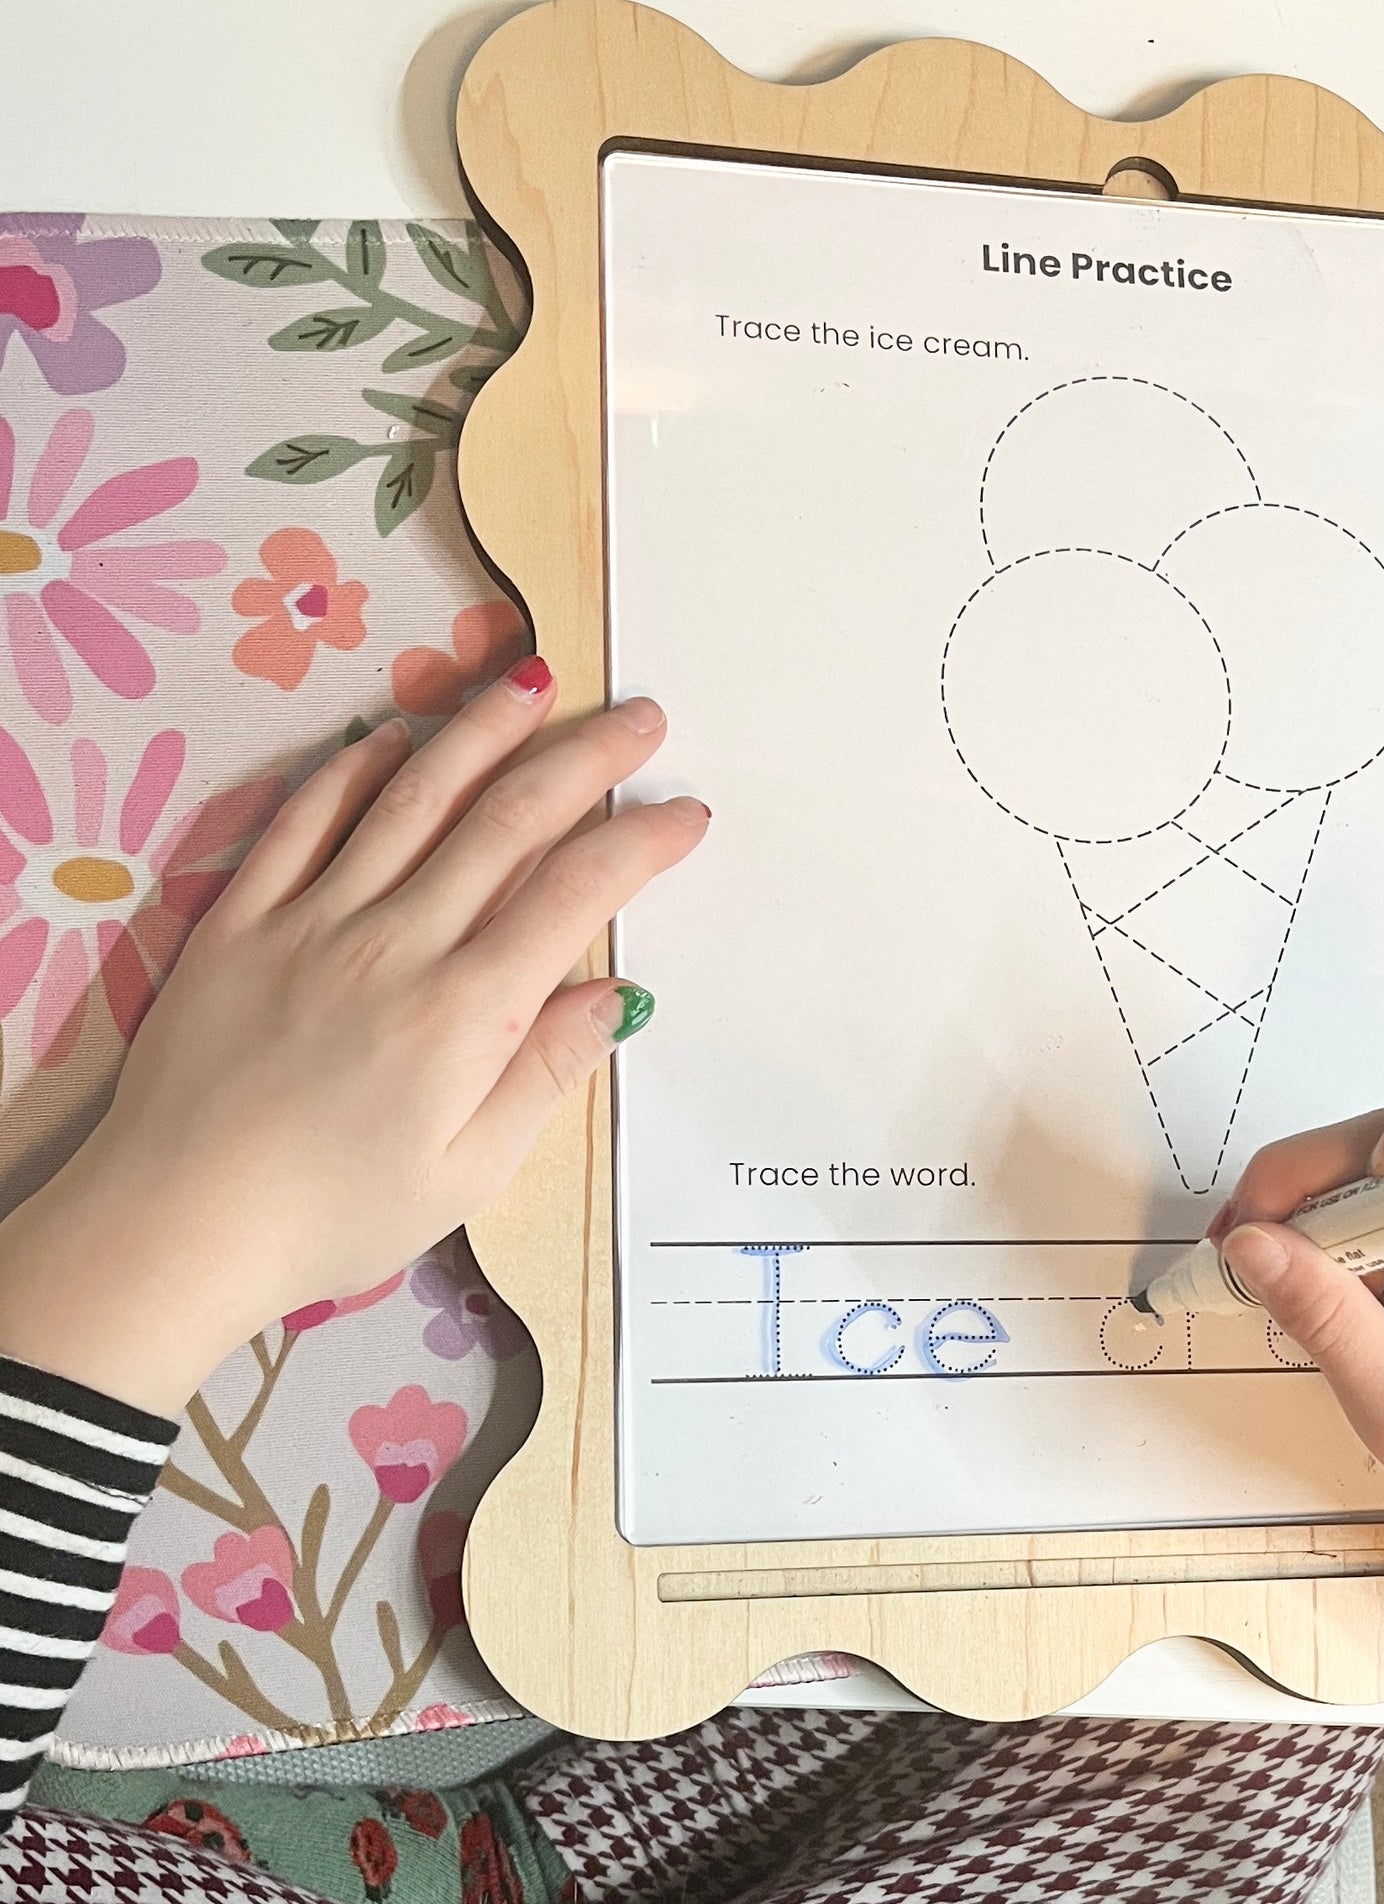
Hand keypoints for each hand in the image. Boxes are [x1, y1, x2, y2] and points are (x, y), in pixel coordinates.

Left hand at [0, 662, 705, 1417]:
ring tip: (532, 681)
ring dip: (481, 730)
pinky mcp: (241, 919)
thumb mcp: (468, 1173)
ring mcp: (312, 919)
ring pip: (412, 796)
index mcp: (465, 1012)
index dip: (639, 842)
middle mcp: (396, 942)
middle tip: (638, 716)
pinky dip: (354, 767)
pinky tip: (392, 734)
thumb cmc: (335, 1213)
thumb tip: (612, 998)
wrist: (179, 1221)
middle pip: (507, 820)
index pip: (574, 894)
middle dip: (585, 757)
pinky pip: (304, 818)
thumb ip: (543, 1076)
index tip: (683, 812)